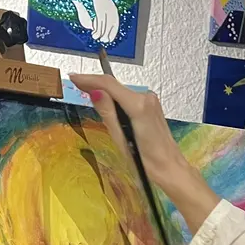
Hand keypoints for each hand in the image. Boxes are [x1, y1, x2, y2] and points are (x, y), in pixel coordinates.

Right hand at [68, 73, 219, 233]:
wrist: (170, 167)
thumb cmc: (146, 161)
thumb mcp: (120, 139)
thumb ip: (108, 113)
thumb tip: (95, 92)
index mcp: (138, 106)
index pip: (108, 84)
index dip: (89, 79)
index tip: (74, 78)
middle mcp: (146, 98)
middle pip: (115, 86)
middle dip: (96, 85)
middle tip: (76, 85)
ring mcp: (151, 101)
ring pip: (122, 91)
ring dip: (106, 93)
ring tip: (88, 95)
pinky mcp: (152, 106)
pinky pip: (129, 98)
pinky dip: (117, 99)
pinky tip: (108, 106)